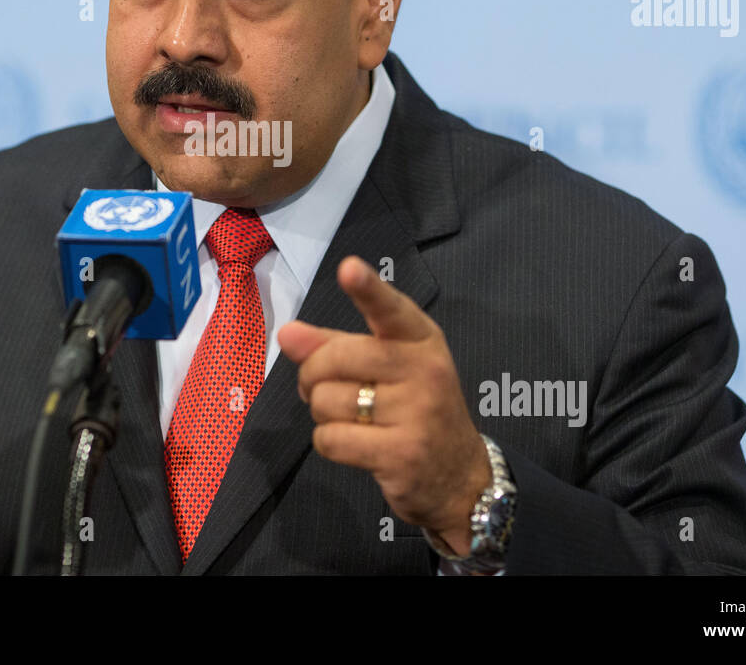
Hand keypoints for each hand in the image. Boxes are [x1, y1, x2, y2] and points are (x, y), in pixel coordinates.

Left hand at [277, 256, 490, 553]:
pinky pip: (331, 439)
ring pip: (327, 401)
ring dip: (322, 412)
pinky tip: (353, 444)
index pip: (391, 309)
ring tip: (348, 417)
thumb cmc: (414, 408)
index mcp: (421, 339)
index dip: (368, 289)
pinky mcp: (401, 454)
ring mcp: (416, 414)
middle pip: (336, 359)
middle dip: (312, 375)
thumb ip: (335, 345)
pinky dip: (328, 441)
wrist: (459, 476)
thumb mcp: (387, 367)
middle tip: (320, 387)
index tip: (349, 268)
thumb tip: (287, 333)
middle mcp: (425, 371)